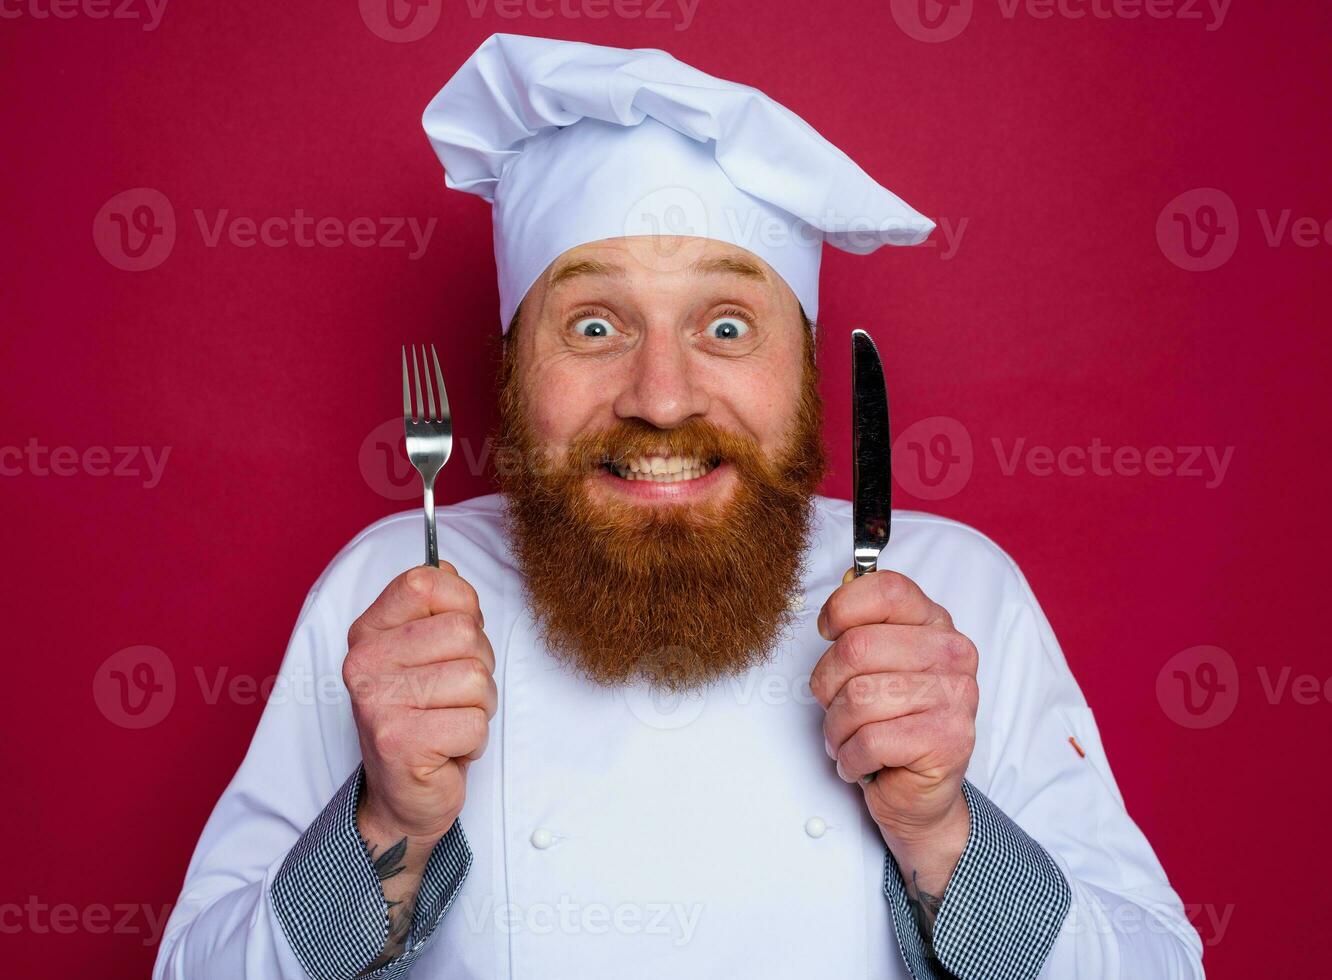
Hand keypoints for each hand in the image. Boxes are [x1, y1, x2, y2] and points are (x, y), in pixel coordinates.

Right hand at [343, 563, 495, 843]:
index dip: (463, 608)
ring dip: (478, 707)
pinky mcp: (397, 742)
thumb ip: (436, 607)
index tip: (453, 642)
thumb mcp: (425, 652)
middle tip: (451, 695)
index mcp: (369, 630)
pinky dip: (473, 741)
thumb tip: (447, 567)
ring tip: (449, 721)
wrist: (403, 795)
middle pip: (464, 632)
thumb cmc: (424, 716)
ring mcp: (376, 701)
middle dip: (478, 666)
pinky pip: (474, 723)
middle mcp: (364, 661)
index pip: (428, 580)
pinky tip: (446, 749)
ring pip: (476, 678)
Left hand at [811, 568, 976, 859]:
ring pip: (858, 698)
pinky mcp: (947, 740)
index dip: (842, 608)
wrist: (919, 794)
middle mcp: (953, 654)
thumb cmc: (889, 723)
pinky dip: (851, 757)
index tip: (828, 632)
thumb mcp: (874, 665)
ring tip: (849, 739)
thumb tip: (832, 610)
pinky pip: (870, 740)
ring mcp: (955, 697)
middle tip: (835, 707)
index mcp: (934, 624)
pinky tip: (863, 761)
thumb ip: (858, 628)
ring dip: (837, 729)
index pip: (886, 590)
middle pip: (857, 647)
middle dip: (827, 685)